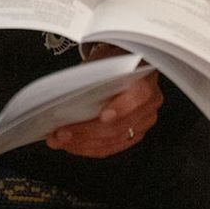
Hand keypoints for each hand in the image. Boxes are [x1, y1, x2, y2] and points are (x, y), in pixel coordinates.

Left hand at [46, 43, 161, 156]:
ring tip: (61, 140)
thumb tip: (65, 92)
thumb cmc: (114, 61)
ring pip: (112, 141)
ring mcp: (142, 123)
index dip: (121, 109)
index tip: (103, 116)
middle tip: (63, 133)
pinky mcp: (132, 135)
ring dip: (82, 143)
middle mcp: (148, 105)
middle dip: (87, 132)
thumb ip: (93, 76)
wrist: (126, 63)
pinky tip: (72, 145)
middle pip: (119, 126)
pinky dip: (88, 148)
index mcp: (144, 81)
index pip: (137, 97)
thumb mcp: (104, 60)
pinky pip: (110, 148)